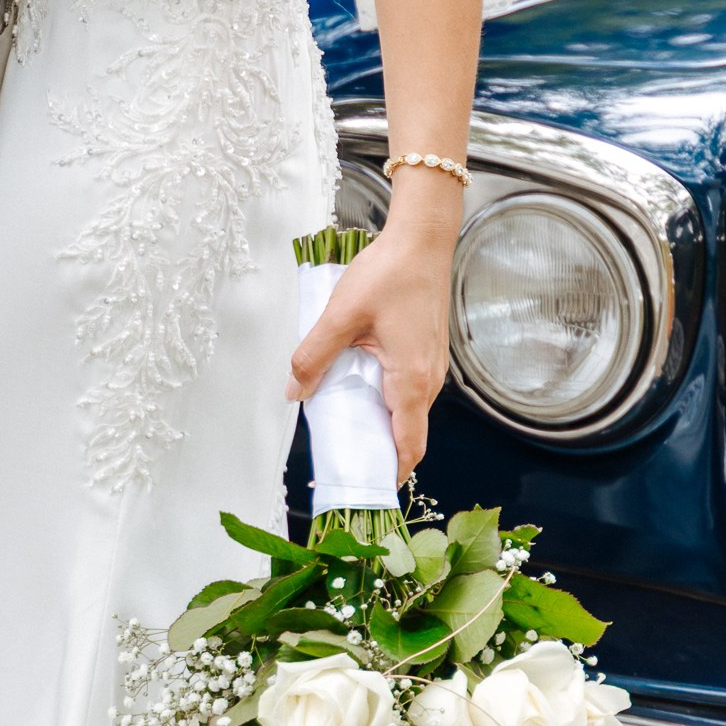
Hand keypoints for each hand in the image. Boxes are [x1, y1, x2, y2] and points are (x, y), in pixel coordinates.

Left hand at [288, 176, 458, 482]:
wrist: (422, 239)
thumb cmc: (388, 274)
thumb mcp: (340, 316)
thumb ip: (313, 356)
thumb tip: (292, 391)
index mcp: (411, 380)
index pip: (407, 446)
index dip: (387, 472)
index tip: (363, 487)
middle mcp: (429, 380)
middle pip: (408, 433)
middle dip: (377, 450)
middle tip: (342, 456)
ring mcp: (432, 365)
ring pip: (408, 410)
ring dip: (380, 421)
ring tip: (343, 420)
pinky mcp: (427, 350)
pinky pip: (409, 388)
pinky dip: (387, 398)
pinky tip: (359, 383)